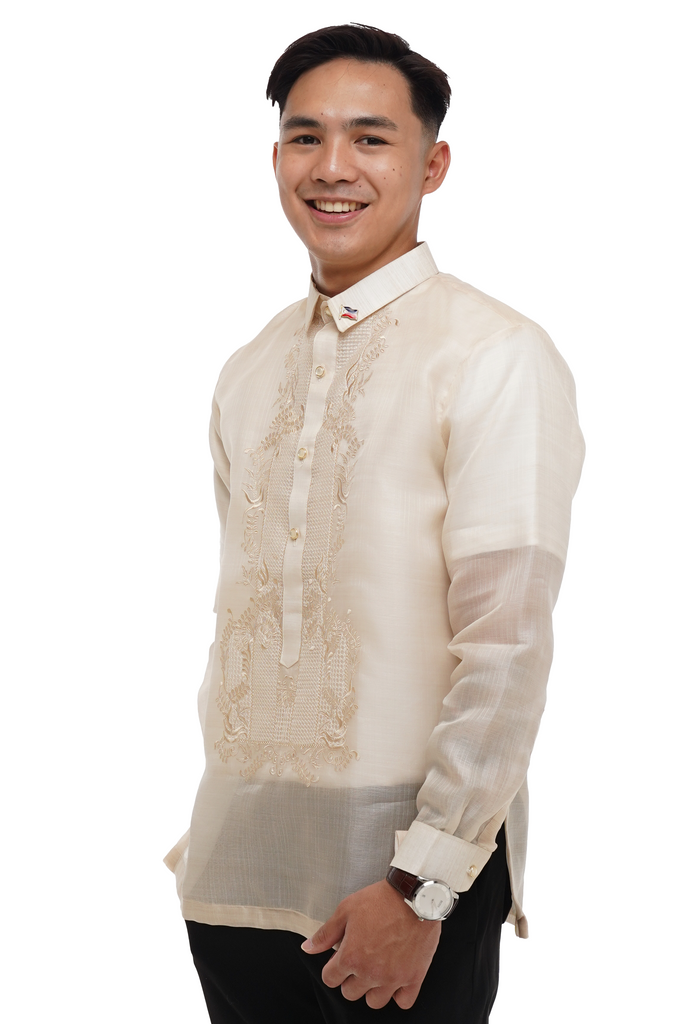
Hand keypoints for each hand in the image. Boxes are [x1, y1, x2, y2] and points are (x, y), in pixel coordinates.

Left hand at [301, 879, 441, 1009]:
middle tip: (359, 960)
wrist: (414, 896)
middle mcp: (370, 973)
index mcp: (351, 957)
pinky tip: (395, 978)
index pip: (330, 979)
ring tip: (376, 970)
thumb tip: (307, 947)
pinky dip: (399, 994)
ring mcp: (393, 978)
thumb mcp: (346, 909)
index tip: (340, 959)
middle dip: (350, 978)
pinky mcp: (414, 977)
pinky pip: (403, 1002)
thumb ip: (326, 933)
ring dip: (372, 989)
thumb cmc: (381, 900)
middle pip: (350, 993)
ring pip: (374, 1002)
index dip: (332, 968)